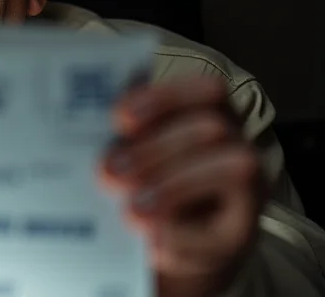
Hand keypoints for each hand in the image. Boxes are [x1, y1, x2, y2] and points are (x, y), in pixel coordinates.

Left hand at [99, 77, 263, 295]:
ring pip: (230, 168)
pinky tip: (151, 245)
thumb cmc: (139, 182)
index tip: (118, 118)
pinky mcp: (241, 235)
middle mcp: (233, 142)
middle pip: (210, 127)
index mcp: (205, 112)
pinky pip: (222, 232)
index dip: (163, 97)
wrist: (162, 243)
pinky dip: (182, 238)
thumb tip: (89, 140)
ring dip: (172, 187)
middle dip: (155, 148)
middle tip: (108, 172)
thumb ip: (118, 139)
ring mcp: (247, 189)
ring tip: (129, 211)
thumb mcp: (128, 154)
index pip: (203, 89)